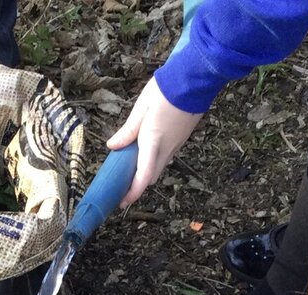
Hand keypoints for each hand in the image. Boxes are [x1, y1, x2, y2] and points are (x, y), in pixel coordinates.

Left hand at [107, 78, 204, 205]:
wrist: (195, 79)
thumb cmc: (166, 90)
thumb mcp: (141, 108)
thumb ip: (128, 130)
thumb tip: (113, 146)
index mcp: (153, 141)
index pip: (144, 175)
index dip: (133, 192)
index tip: (123, 202)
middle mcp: (167, 148)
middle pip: (151, 176)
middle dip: (137, 186)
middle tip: (122, 190)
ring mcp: (176, 144)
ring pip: (159, 167)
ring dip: (145, 173)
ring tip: (130, 173)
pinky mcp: (181, 139)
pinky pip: (166, 156)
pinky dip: (154, 161)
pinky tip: (145, 154)